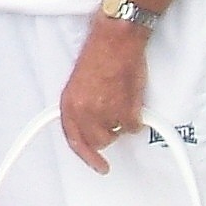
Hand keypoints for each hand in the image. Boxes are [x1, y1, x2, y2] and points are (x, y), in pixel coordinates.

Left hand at [58, 18, 147, 171]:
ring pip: (116, 134)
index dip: (85, 156)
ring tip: (120, 101)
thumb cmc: (99, 55)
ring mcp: (105, 112)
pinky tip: (131, 101)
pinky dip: (135, 117)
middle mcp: (84, 111)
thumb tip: (89, 124)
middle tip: (112, 118)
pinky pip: (133, 126)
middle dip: (106, 133)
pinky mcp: (125, 110)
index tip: (97, 164)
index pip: (74, 140)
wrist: (115, 40)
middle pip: (97, 141)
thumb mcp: (79, 84)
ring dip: (120, 123)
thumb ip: (81, 107)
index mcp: (69, 104)